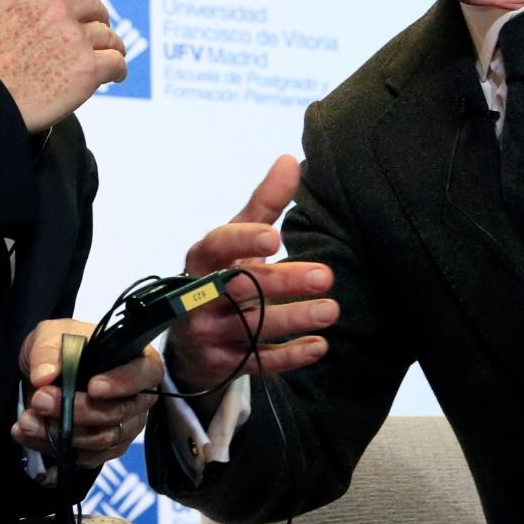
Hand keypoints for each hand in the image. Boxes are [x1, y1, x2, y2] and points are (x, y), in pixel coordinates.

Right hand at [0, 0, 125, 131]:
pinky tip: (111, 75)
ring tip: (104, 55)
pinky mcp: (87, 71)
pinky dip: (116, 69)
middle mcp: (60, 10)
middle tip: (93, 29)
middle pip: (96, 5)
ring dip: (108, 45)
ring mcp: (76, 40)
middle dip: (97, 16)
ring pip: (109, 35)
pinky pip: (116, 63)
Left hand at [12, 319, 162, 468]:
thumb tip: (44, 375)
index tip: (93, 387)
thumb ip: (47, 351)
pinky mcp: (105, 449)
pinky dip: (56, 448)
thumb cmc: (61, 348)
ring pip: (102, 439)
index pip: (145, 374)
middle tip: (41, 399)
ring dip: (63, 432)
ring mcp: (125, 426)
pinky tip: (29, 434)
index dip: (122, 383)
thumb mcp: (49, 336)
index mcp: (137, 360)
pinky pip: (87, 457)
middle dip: (78, 410)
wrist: (46, 373)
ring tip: (28, 420)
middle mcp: (137, 397)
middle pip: (119, 412)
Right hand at [165, 155, 336, 408]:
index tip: (275, 238)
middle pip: (238, 288)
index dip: (244, 242)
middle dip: (282, 282)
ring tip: (331, 310)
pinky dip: (288, 356)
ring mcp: (206, 333)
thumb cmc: (222, 272)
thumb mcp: (236, 237)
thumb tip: (291, 159)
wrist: (191, 334)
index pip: (218, 246)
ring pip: (250, 328)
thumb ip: (264, 203)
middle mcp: (196, 296)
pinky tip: (320, 346)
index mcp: (201, 259)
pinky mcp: (220, 364)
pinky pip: (255, 362)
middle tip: (325, 275)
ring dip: (293, 319)